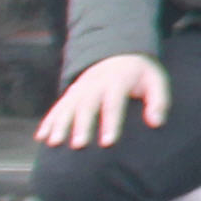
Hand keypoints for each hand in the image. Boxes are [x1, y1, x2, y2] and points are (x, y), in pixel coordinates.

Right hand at [38, 54, 166, 150]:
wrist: (120, 54)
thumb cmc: (141, 75)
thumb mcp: (156, 81)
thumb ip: (159, 102)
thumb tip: (157, 123)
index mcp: (117, 82)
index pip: (113, 105)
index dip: (110, 124)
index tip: (108, 143)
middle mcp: (95, 84)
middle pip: (87, 106)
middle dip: (82, 126)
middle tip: (79, 146)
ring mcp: (80, 88)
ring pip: (67, 107)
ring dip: (59, 124)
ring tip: (54, 143)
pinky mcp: (70, 93)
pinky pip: (57, 107)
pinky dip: (48, 121)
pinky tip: (41, 137)